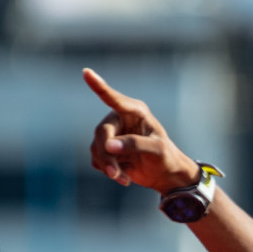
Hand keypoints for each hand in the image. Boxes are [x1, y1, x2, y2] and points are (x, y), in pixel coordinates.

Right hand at [82, 68, 201, 193]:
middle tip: (115, 173)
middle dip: (107, 154)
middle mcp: (120, 119)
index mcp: (135, 112)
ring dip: (108, 166)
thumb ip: (135, 145)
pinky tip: (123, 177)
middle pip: (102, 133)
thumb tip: (109, 146)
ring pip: (97, 148)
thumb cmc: (166, 157)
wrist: (165, 174)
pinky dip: (107, 170)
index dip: (99, 86)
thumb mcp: (157, 150)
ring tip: (123, 179)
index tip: (87, 72)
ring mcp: (112, 134)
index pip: (114, 98)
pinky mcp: (107, 149)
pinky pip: (97, 159)